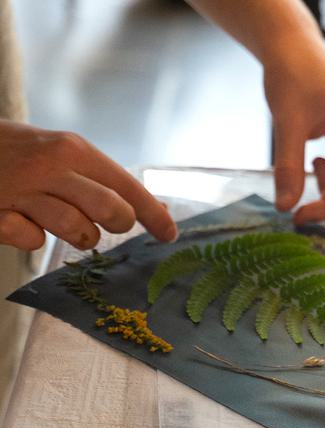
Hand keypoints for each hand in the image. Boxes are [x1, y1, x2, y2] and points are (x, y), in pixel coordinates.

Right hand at [0, 120, 175, 250]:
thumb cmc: (14, 152)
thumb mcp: (60, 153)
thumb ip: (103, 179)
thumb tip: (155, 208)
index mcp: (73, 149)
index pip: (129, 187)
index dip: (155, 216)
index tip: (171, 235)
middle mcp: (52, 167)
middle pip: (113, 212)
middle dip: (116, 226)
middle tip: (104, 223)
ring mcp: (22, 191)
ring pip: (78, 231)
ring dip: (78, 236)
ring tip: (62, 221)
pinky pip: (32, 241)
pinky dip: (31, 237)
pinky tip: (21, 219)